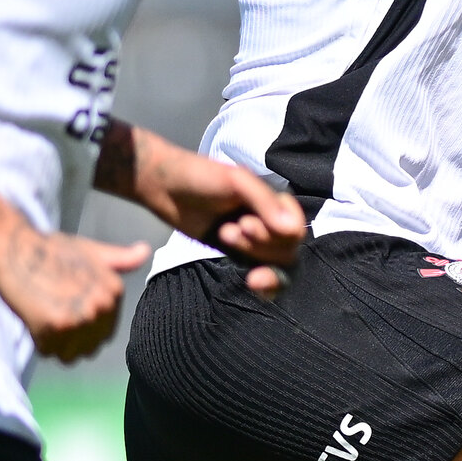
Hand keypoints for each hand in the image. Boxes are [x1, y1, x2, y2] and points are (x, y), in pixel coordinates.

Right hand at [0, 223, 150, 362]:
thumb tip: (145, 252)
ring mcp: (80, 317)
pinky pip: (48, 352)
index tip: (67, 309)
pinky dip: (39, 342)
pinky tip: (34, 317)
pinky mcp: (55, 326)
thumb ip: (120, 259)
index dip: (83, 328)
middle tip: (52, 311)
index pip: (105, 334)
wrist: (14, 243)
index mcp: (114, 291)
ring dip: (54, 344)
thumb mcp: (92, 252)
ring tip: (44, 315)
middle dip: (70, 338)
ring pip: (69, 355)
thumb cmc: (51, 249)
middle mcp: (102, 306)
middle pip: (88, 348)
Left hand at [136, 137, 306, 298]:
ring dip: (252, 254)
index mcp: (276, 200)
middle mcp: (271, 221)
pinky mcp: (239, 255)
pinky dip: (263, 284)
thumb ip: (265, 202)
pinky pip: (263, 273)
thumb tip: (293, 230)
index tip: (245, 224)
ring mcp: (256, 240)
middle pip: (286, 249)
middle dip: (258, 244)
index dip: (275, 234)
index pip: (295, 230)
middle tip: (227, 229)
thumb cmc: (202, 176)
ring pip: (276, 263)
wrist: (166, 187)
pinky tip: (250, 281)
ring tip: (223, 234)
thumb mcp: (237, 180)